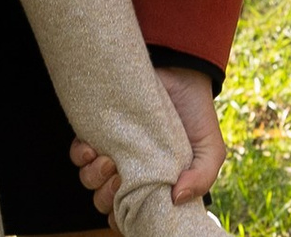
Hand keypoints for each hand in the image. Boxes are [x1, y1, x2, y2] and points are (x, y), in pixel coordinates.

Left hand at [70, 66, 224, 221]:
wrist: (180, 72)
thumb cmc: (196, 114)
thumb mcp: (210, 150)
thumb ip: (202, 178)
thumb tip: (177, 199)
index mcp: (153, 183)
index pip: (130, 213)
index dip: (124, 218)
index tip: (129, 209)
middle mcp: (130, 172)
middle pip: (105, 201)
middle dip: (108, 197)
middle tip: (121, 179)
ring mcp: (113, 151)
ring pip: (90, 180)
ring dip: (95, 177)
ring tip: (109, 162)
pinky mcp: (98, 131)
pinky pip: (79, 154)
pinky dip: (82, 156)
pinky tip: (92, 148)